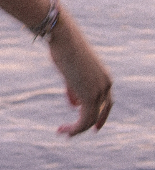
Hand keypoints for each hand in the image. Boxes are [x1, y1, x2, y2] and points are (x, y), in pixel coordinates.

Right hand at [48, 10, 112, 135]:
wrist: (64, 37)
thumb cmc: (63, 48)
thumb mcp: (70, 71)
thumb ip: (74, 88)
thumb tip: (74, 105)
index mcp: (104, 76)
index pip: (106, 100)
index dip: (99, 113)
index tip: (91, 123)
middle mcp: (106, 85)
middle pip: (103, 111)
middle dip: (93, 122)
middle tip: (82, 132)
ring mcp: (99, 91)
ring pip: (91, 118)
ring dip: (77, 128)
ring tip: (63, 131)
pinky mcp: (90, 97)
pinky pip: (84, 120)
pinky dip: (74, 128)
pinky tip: (63, 130)